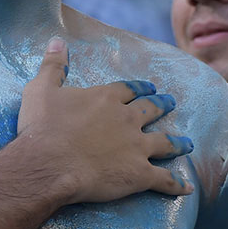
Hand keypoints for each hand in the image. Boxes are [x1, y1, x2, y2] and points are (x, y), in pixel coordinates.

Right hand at [18, 37, 193, 203]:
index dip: (138, 88)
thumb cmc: (42, 127)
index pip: (128, 89)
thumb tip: (56, 40)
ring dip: (177, 143)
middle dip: (161, 106)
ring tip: (187, 143)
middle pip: (150, 110)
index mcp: (105, 99)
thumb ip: (53, 66)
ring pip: (164, 143)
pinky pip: (163, 179)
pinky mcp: (139, 174)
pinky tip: (187, 188)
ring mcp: (136, 147)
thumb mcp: (40, 89)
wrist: (48, 164)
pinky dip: (176, 184)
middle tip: (170, 103)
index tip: (148, 87)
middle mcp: (126, 120)